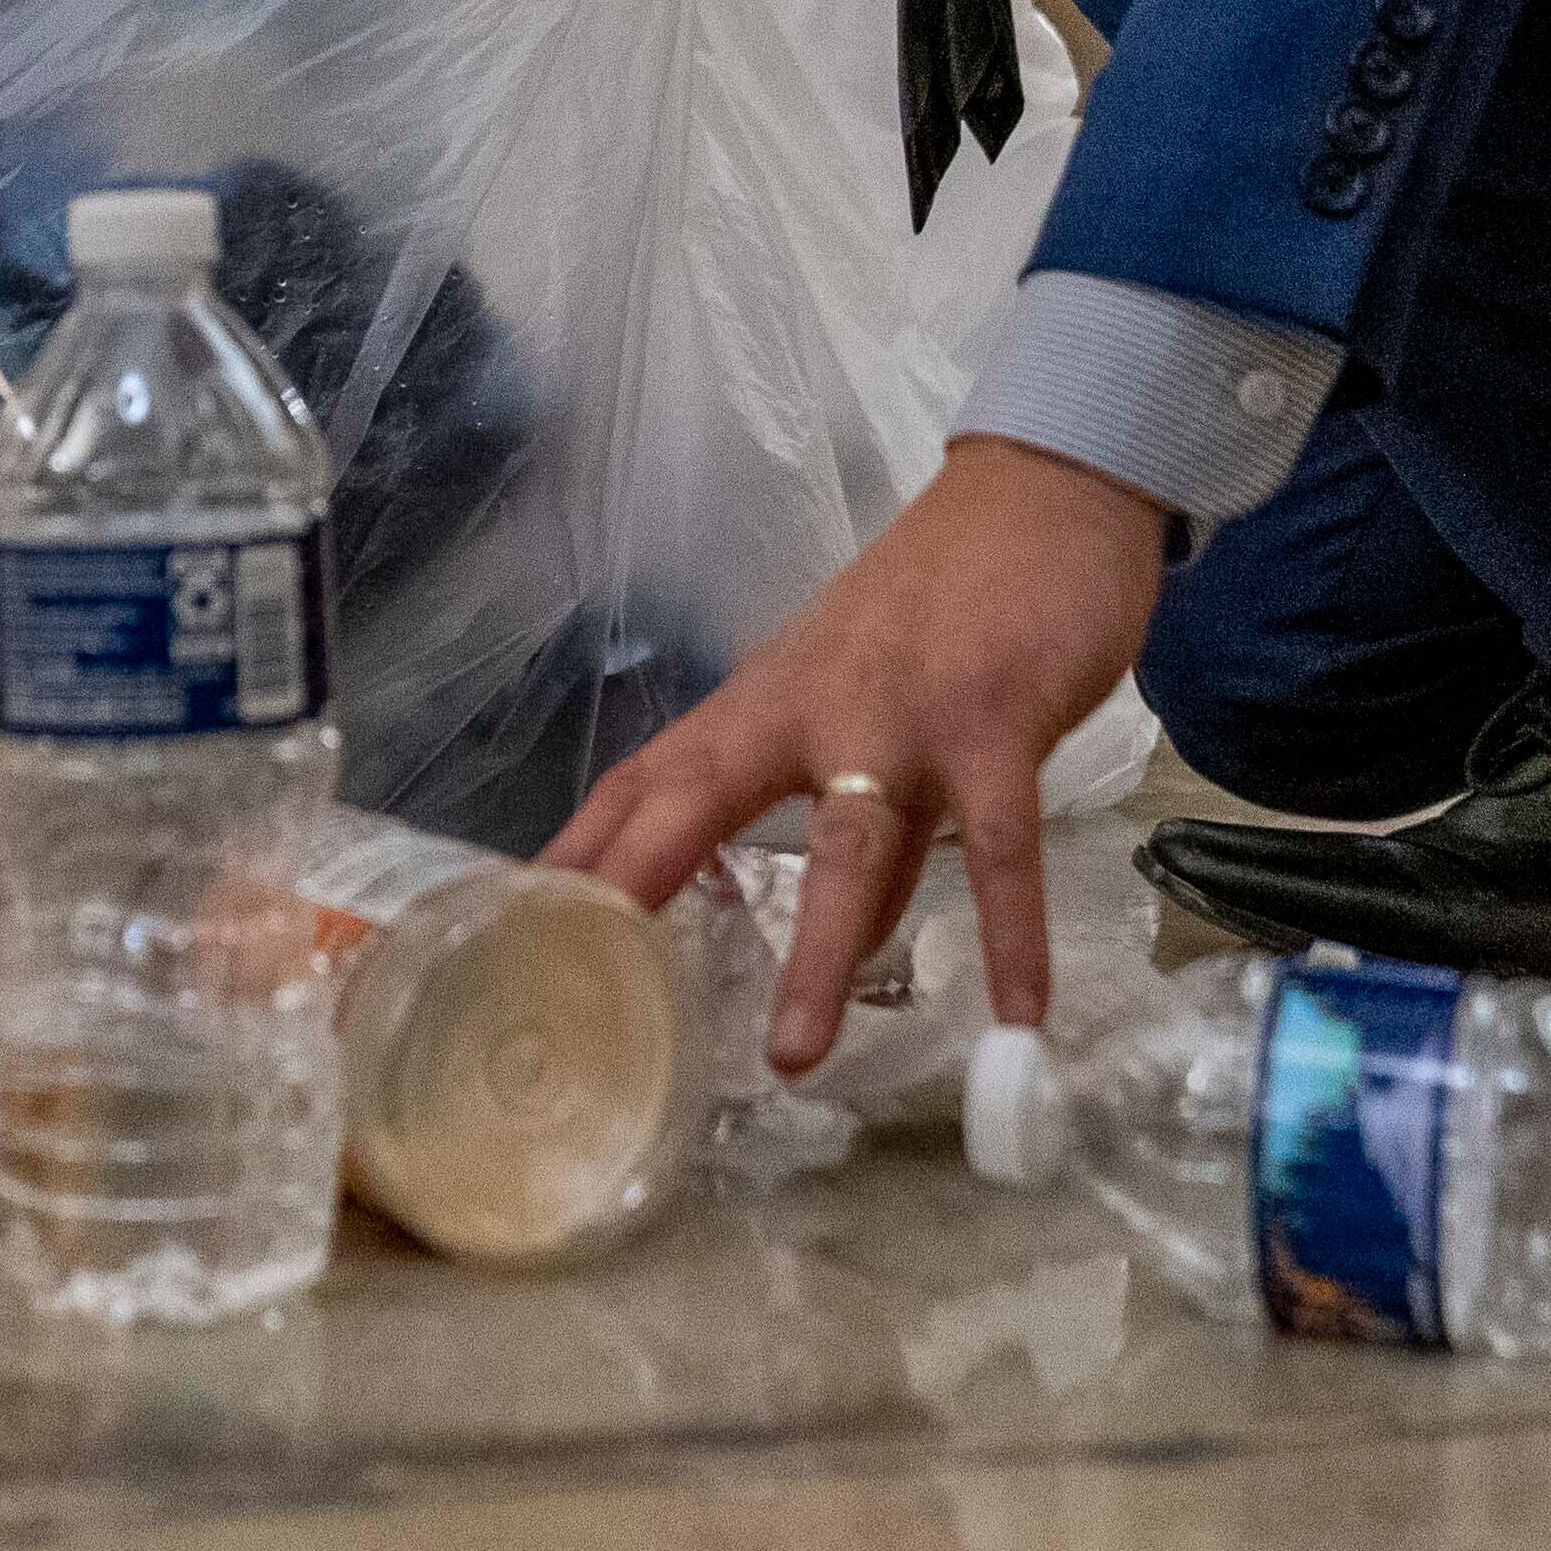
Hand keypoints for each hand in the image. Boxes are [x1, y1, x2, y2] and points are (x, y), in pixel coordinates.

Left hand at [540, 435, 1162, 1068]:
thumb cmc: (938, 605)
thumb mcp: (863, 706)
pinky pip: (999, 843)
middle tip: (585, 987)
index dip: (578, 855)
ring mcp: (903, 716)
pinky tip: (1020, 1013)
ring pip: (850, 845)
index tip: (512, 932)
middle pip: (702, 799)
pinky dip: (1012, 931)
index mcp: (763, 704)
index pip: (644, 782)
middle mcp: (812, 708)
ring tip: (794, 1057)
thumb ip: (848, 827)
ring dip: (821, 953)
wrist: (1038, 493)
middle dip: (638, 886)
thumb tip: (843, 954)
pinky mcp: (996, 721)